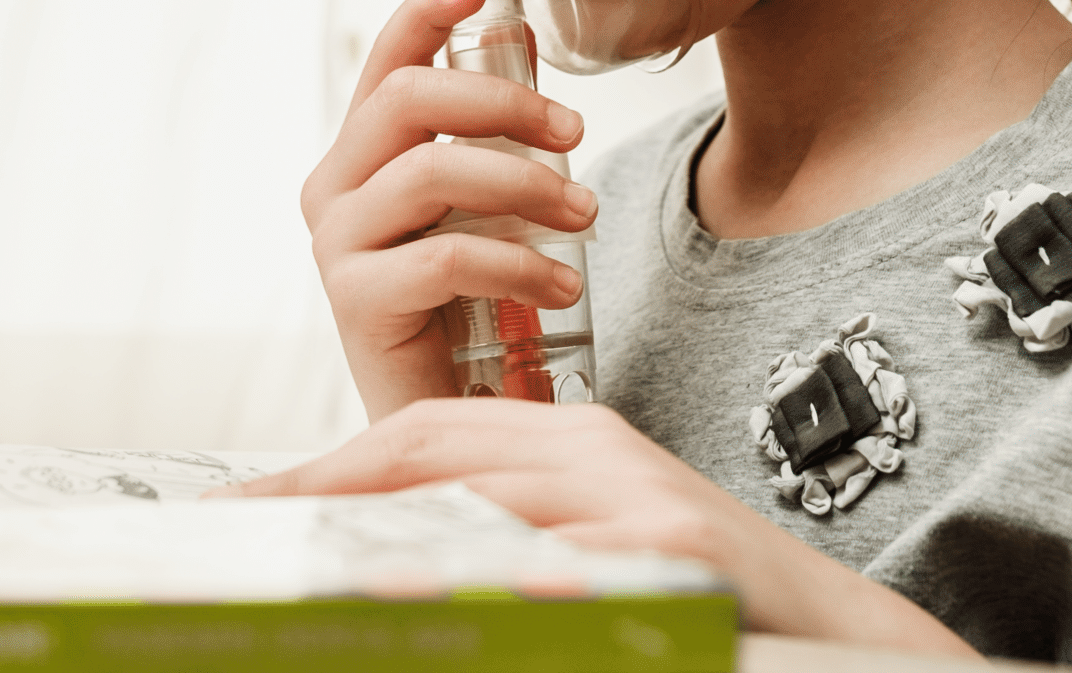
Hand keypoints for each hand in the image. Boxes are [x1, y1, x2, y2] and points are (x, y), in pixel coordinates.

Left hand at [224, 400, 977, 657]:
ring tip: (292, 576)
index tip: (241, 509)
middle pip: (427, 455)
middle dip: (318, 491)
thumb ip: (509, 536)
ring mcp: (631, 497)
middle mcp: (592, 452)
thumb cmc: (703, 597)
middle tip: (230, 532)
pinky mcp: (669, 545)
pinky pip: (551, 563)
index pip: (420, 436)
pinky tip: (423, 599)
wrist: (842, 636)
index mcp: (567, 442)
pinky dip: (483, 582)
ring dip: (375, 538)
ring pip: (474, 503)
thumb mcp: (593, 549)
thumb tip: (392, 561)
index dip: (323, 469)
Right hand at [304, 0, 598, 420]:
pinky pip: (444, 256)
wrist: (448, 413)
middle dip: (504, 103)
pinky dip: (517, 263)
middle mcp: (334, 188)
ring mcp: (337, 244)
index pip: (386, 59)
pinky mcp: (355, 303)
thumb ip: (491, 137)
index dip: (428, 9)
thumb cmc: (468, 306)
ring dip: (526, 185)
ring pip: (431, 170)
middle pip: (407, 98)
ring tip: (585, 218)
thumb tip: (532, 53)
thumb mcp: (483, 205)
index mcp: (361, 153)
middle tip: (576, 134)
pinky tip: (560, 283)